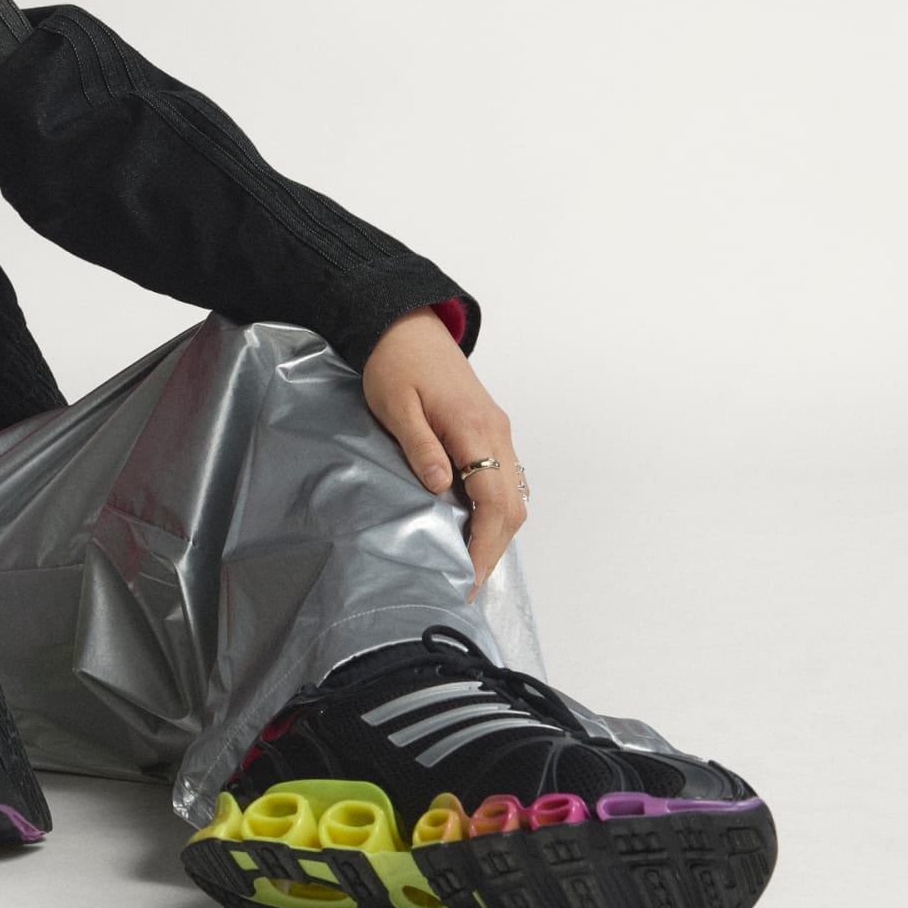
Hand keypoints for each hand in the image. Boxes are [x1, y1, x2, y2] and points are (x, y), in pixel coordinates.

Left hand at [360, 306, 528, 599]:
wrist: (406, 324)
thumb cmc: (394, 362)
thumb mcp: (396, 405)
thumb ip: (420, 446)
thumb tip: (441, 487)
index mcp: (474, 427)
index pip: (494, 501)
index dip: (485, 546)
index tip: (468, 578)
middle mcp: (496, 431)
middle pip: (513, 505)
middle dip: (494, 549)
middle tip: (466, 582)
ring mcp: (497, 429)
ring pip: (513, 494)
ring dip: (497, 531)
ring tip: (468, 564)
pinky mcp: (490, 428)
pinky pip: (504, 478)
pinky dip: (495, 509)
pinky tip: (472, 527)